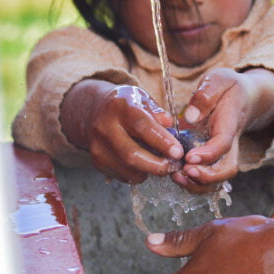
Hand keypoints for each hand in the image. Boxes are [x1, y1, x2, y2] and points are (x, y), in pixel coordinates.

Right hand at [63, 82, 181, 183]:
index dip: (162, 141)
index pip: (142, 126)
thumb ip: (158, 112)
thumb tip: (169, 124)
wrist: (95, 110)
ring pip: (127, 169)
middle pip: (131, 155)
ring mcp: (97, 146)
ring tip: (163, 164)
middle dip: (157, 165)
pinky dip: (138, 174)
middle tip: (174, 166)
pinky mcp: (96, 160)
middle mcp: (105, 127)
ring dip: (149, 171)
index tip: (178, 152)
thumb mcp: (144, 99)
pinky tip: (145, 165)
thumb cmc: (128, 105)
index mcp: (121, 107)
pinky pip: (122, 175)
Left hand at [174, 67, 273, 192]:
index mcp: (230, 123)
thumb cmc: (229, 88)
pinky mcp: (214, 159)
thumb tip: (191, 116)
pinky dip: (193, 183)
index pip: (224, 143)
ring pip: (218, 179)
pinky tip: (176, 176)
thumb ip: (206, 95)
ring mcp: (223, 153)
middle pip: (226, 169)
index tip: (189, 157)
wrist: (244, 96)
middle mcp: (230, 143)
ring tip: (176, 177)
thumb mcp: (220, 79)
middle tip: (183, 171)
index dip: (208, 154)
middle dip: (206, 177)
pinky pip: (208, 178)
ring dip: (198, 184)